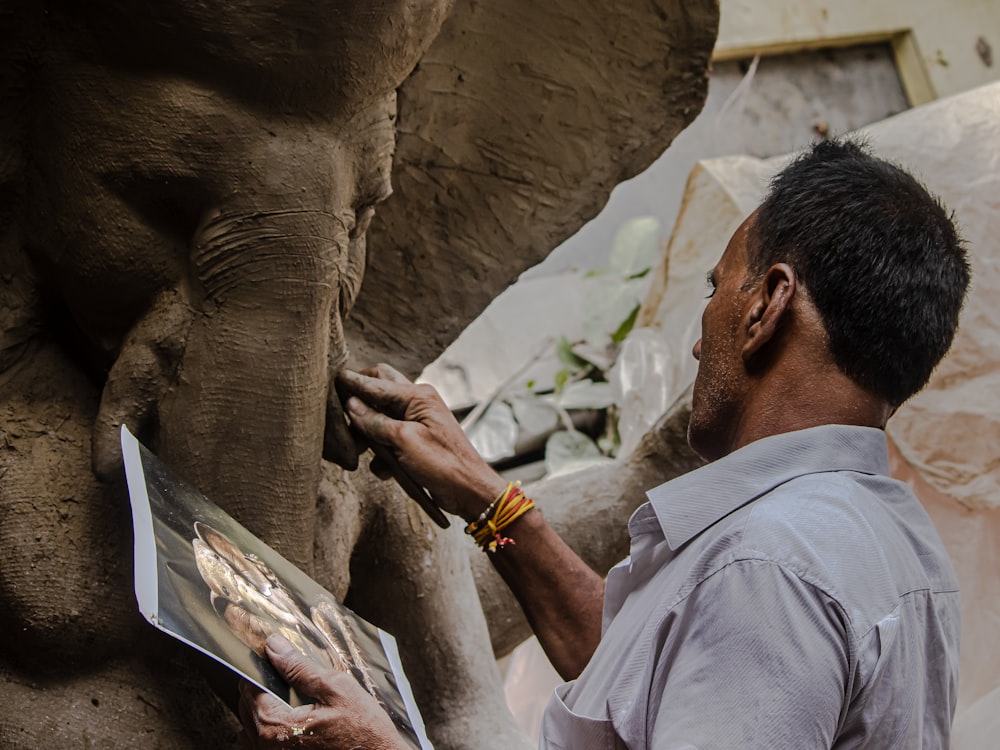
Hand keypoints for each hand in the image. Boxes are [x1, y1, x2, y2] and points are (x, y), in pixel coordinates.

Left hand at [238, 634, 405, 749]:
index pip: (249, 686)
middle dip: (266, 687)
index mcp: (276, 726)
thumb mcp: (336, 689)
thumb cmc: (363, 732)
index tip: (278, 659)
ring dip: (269, 705)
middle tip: (293, 678)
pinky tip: (298, 717)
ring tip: (297, 699)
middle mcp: (267, 746)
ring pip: (254, 722)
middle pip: (248, 704)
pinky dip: (274, 723)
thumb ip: (300, 668)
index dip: (263, 668)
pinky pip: (264, 739)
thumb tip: (275, 646)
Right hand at [336, 364, 505, 520]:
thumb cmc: (442, 463)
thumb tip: (350, 404)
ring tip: (358, 449)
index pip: (376, 382)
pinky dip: (383, 453)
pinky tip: (383, 469)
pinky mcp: (414, 441)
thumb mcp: (403, 441)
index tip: (331, 380)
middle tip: (344, 416)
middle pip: (378, 391)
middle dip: (359, 404)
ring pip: (380, 418)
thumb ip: (375, 422)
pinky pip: (389, 439)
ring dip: (368, 433)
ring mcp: (416, 421)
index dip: (352, 383)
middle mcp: (417, 403)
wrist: (467, 490)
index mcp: (417, 396)